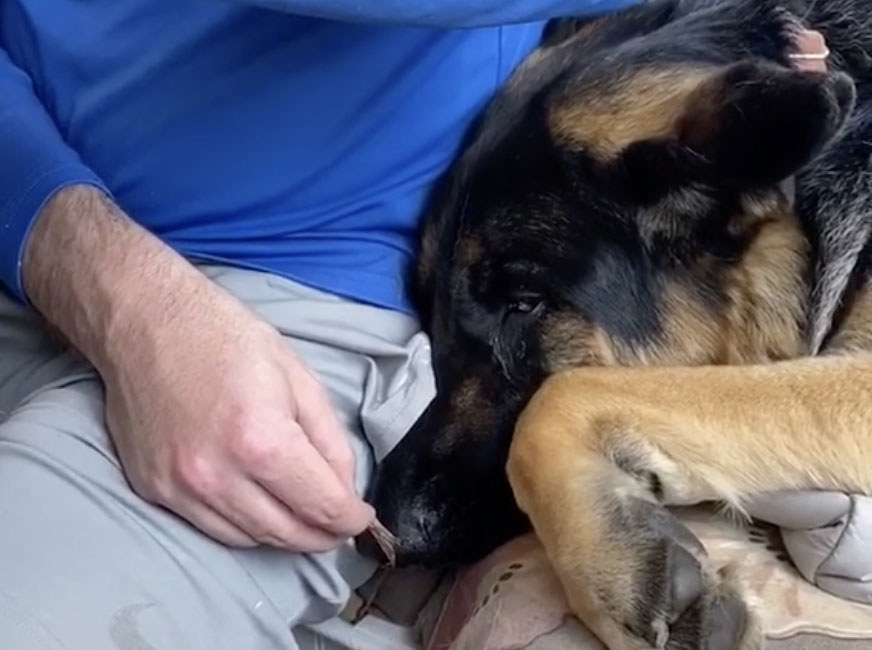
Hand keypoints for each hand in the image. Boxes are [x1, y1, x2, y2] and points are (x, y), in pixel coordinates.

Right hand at [105, 286, 374, 549]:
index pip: (321, 505)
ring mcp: (180, 487)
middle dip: (323, 535)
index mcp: (261, 439)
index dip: (350, 519)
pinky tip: (260, 507)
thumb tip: (345, 489)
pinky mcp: (153, 489)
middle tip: (339, 526)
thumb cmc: (225, 338)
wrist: (145, 322)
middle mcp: (217, 474)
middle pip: (287, 533)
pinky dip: (245, 527)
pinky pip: (212, 528)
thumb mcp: (298, 377)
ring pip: (251, 539)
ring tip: (304, 517)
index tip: (361, 518)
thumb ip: (330, 440)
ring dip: (285, 535)